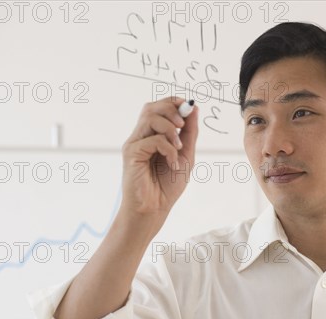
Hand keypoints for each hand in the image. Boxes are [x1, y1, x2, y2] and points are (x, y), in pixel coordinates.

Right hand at [120, 97, 198, 216]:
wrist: (155, 209)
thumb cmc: (167, 186)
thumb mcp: (186, 156)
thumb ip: (189, 133)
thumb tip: (193, 109)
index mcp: (151, 135)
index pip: (158, 108)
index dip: (173, 102)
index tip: (188, 106)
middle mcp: (140, 137)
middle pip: (151, 107)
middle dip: (171, 110)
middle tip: (182, 126)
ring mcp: (134, 144)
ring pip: (150, 117)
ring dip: (170, 129)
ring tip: (178, 147)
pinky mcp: (131, 154)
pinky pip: (153, 140)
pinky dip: (169, 149)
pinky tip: (172, 163)